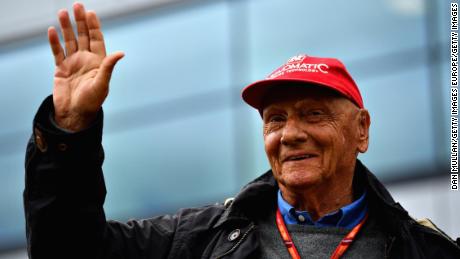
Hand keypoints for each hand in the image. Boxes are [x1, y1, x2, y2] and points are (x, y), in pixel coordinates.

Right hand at [48, 2, 123, 131]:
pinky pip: (57, 52)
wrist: (75, 115)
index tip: (90, 13)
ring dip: (66, 27)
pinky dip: (54, 42)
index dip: (94, 26)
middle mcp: (86, 60)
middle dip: (80, 21)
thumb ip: (108, 67)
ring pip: (69, 41)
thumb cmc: (92, 102)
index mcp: (98, 62)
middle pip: (83, 36)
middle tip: (76, 5)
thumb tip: (121, 53)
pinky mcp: (61, 69)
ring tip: (62, 12)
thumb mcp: (102, 84)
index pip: (96, 39)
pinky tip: (52, 31)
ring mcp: (73, 63)